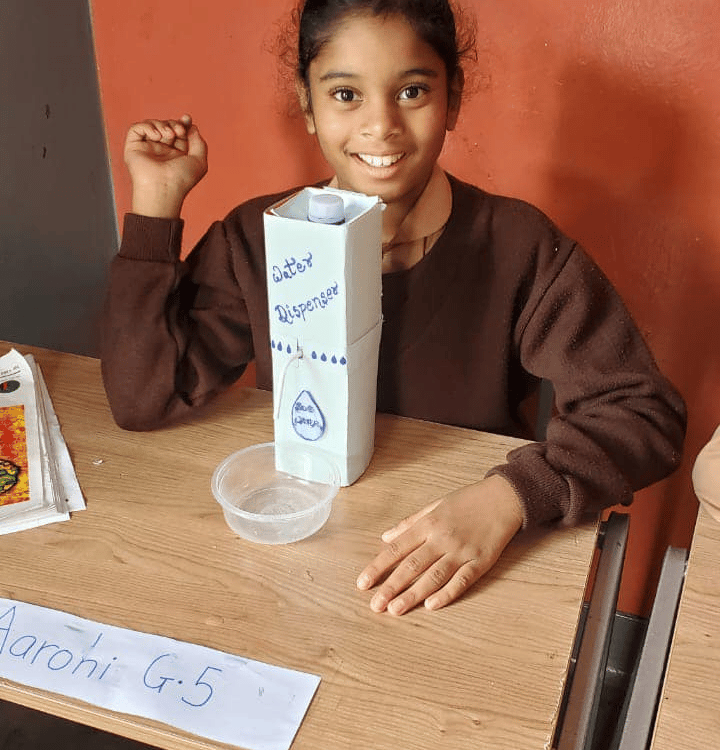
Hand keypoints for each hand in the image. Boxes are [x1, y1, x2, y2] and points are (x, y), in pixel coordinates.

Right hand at [124, 114, 207, 217]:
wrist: (164, 187)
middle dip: (174, 123)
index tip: (187, 119)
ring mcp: (147, 149)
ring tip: (169, 135)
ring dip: (163, 125)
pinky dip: (147, 127)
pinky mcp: (134, 147)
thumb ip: (199, 142)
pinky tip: (157, 136)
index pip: (179, 133)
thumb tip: (192, 127)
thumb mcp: (199, 161)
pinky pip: (137, 128)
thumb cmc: (182, 179)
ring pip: (153, 125)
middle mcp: (162, 151)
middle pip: (167, 126)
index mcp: (177, 154)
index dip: (183, 123)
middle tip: (179, 130)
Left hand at [356, 474, 523, 614]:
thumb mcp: (434, 505)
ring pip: (433, 576)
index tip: (363, 583)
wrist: (503, 498)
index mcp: (428, 524)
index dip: (378, 566)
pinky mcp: (481, 561)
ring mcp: (462, 551)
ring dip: (413, 594)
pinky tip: (431, 606)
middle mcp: (442, 538)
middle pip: (412, 565)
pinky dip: (446, 593)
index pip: (397, 548)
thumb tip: (385, 536)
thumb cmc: (467, 501)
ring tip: (395, 609)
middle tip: (375, 605)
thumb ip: (409, 523)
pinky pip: (461, 580)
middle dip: (391, 586)